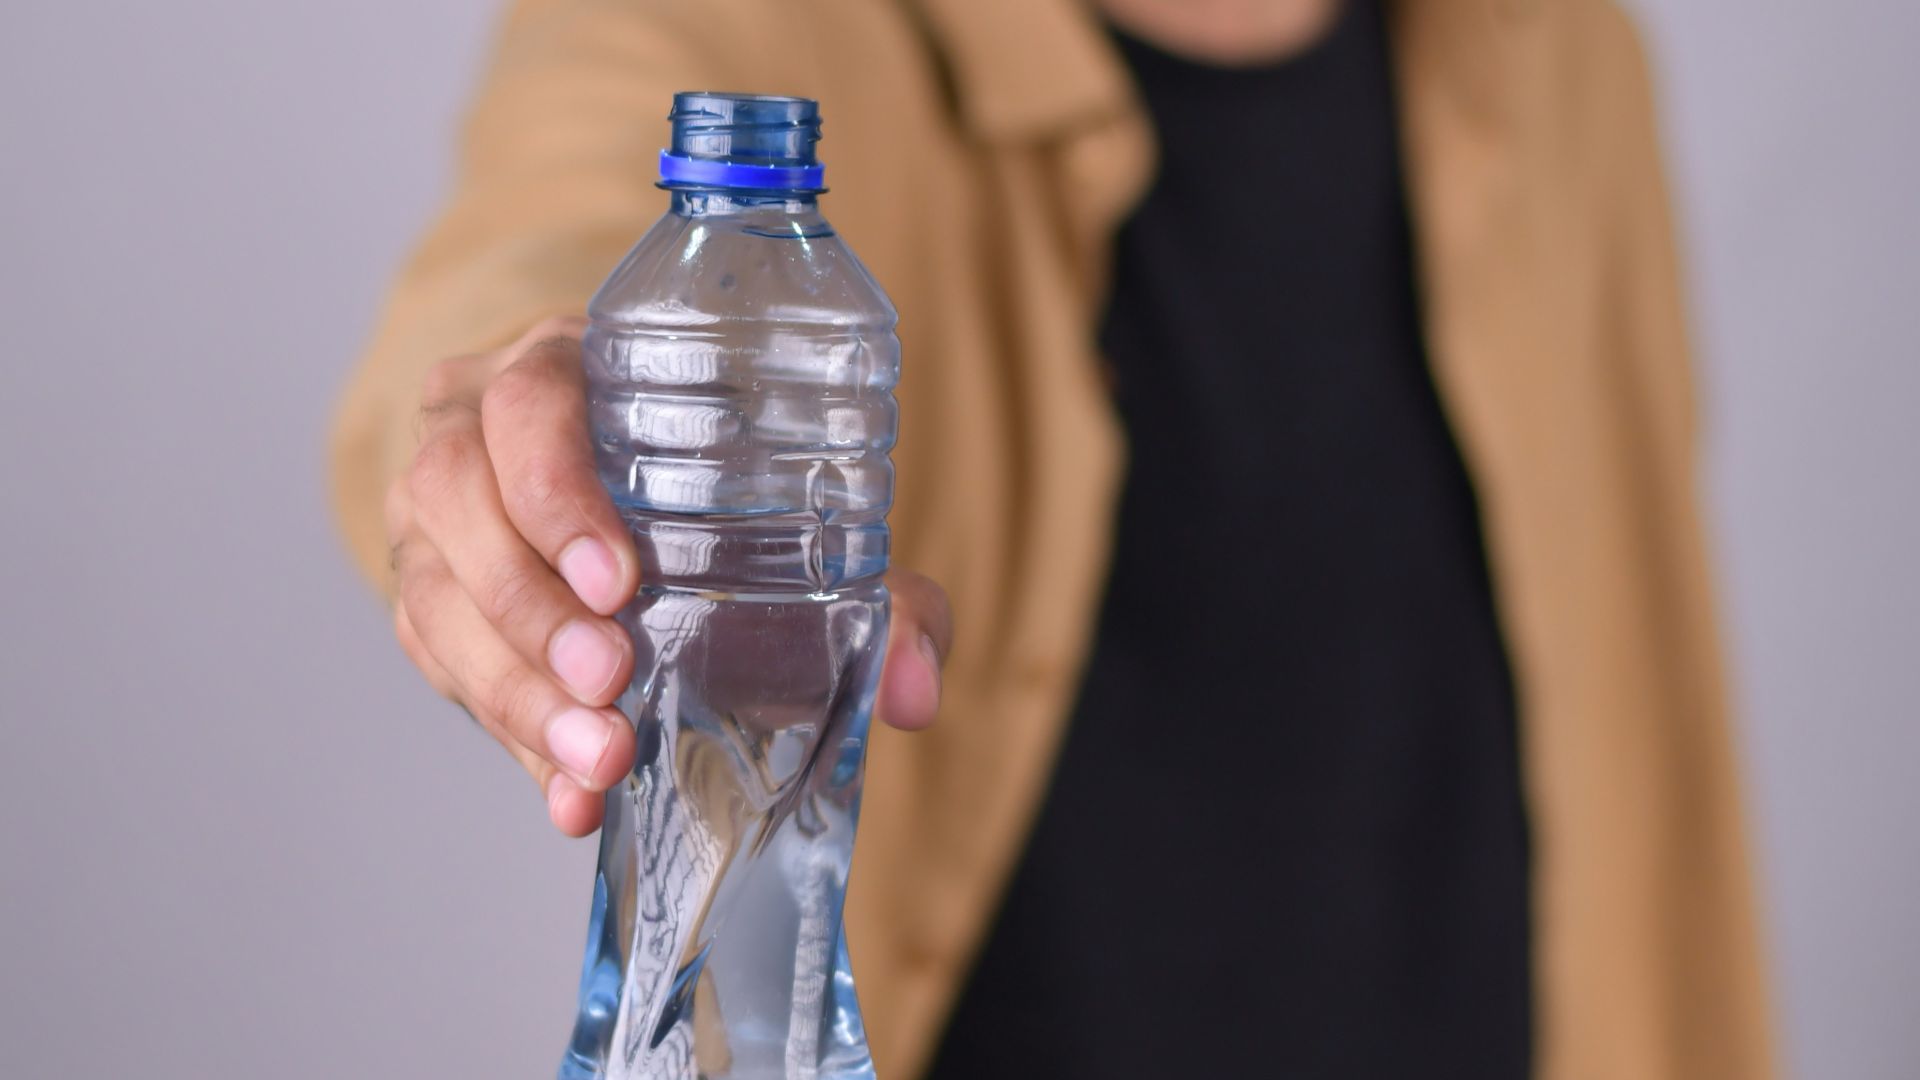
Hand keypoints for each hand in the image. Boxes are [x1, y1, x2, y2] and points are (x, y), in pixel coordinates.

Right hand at [385, 317, 951, 835]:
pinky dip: (511, 738)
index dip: (560, 492)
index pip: (529, 406)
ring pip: (437, 593)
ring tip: (601, 756)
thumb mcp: (786, 504)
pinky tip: (571, 795)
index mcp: (558, 369)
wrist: (612, 493)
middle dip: (533, 605)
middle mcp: (469, 427)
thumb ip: (876, 591)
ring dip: (516, 686)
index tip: (620, 580)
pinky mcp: (427, 593)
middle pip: (457, 498)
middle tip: (612, 679)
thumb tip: (915, 691)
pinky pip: (441, 665)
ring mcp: (433, 513)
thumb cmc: (714, 483)